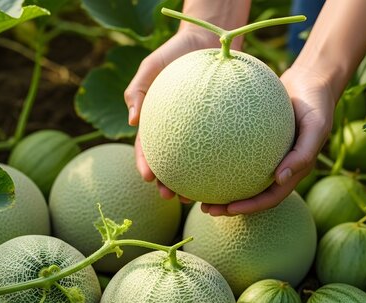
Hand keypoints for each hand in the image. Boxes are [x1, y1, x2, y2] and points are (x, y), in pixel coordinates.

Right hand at [125, 29, 224, 203]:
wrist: (206, 40)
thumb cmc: (175, 52)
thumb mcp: (151, 66)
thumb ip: (138, 90)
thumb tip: (132, 121)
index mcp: (158, 123)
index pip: (148, 149)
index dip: (146, 166)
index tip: (148, 179)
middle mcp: (178, 131)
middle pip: (172, 164)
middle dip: (170, 184)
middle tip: (173, 197)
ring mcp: (199, 131)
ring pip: (198, 163)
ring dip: (196, 182)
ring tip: (201, 197)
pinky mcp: (221, 127)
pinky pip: (224, 145)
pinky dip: (224, 160)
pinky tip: (234, 171)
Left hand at [201, 68, 334, 215]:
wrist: (311, 81)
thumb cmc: (317, 104)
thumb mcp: (317, 127)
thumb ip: (303, 154)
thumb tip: (279, 179)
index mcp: (291, 171)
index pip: (269, 198)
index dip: (250, 207)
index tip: (228, 210)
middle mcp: (277, 167)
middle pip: (250, 193)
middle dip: (228, 205)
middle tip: (205, 208)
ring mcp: (265, 154)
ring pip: (240, 176)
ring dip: (220, 186)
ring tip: (195, 190)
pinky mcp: (255, 139)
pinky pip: (235, 150)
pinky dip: (220, 156)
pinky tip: (200, 153)